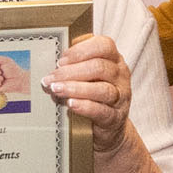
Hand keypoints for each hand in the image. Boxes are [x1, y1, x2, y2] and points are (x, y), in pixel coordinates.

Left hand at [42, 33, 141, 153]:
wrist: (110, 127)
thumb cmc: (94, 95)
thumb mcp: (89, 75)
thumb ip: (76, 64)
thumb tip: (53, 58)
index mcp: (114, 60)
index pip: (104, 46)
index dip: (81, 50)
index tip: (60, 60)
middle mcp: (120, 76)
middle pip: (99, 67)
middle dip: (71, 72)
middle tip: (51, 78)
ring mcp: (120, 97)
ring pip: (101, 89)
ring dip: (75, 88)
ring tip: (56, 89)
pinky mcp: (115, 117)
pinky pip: (101, 110)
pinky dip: (84, 106)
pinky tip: (70, 104)